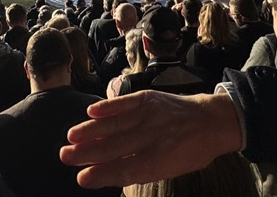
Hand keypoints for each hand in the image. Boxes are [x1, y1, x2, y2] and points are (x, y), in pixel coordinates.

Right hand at [59, 91, 240, 188]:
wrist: (211, 120)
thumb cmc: (188, 151)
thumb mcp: (168, 169)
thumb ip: (137, 171)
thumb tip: (103, 174)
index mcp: (161, 159)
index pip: (125, 169)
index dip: (102, 174)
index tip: (81, 178)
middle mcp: (155, 136)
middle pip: (115, 146)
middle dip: (87, 152)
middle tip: (65, 156)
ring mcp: (151, 114)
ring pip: (116, 123)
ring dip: (91, 130)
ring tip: (70, 137)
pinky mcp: (148, 98)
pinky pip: (125, 102)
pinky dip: (107, 106)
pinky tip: (90, 112)